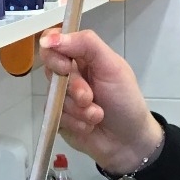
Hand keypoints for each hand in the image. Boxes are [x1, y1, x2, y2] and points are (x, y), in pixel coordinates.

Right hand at [39, 29, 163, 173]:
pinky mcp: (58, 119)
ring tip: (98, 115)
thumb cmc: (125, 100)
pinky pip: (54, 117)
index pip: (53, 43)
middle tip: (89, 97)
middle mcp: (69, 75)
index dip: (53, 53)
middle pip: (51, 71)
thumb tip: (50, 38)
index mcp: (82, 56)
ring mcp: (62, 98)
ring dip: (78, 110)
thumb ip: (86, 44)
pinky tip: (89, 127)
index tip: (66, 66)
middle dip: (73, 88)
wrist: (129, 141)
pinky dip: (75, 123)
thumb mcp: (112, 66)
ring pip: (53, 98)